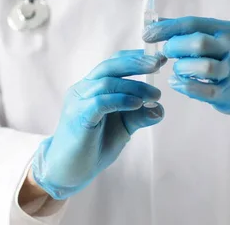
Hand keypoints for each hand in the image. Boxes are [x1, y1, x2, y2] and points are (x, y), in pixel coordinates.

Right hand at [31, 51, 165, 199]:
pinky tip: (137, 104)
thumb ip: (139, 116)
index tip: (159, 58)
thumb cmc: (94, 146)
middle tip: (158, 63)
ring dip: (134, 86)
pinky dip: (121, 100)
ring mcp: (78, 102)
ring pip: (106, 83)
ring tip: (154, 94)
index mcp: (92, 87)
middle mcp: (83, 89)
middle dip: (136, 62)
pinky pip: (100, 102)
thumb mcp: (123, 128)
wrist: (69, 171)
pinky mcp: (78, 117)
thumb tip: (160, 108)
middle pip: (109, 66)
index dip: (135, 57)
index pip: (113, 63)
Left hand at [143, 17, 229, 116]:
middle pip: (199, 43)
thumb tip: (154, 22)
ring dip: (182, 68)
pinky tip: (176, 83)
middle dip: (175, 47)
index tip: (147, 34)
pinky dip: (185, 87)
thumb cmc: (229, 56)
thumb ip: (188, 30)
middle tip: (166, 53)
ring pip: (203, 68)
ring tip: (177, 69)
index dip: (167, 28)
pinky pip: (203, 92)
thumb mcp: (217, 37)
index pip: (194, 23)